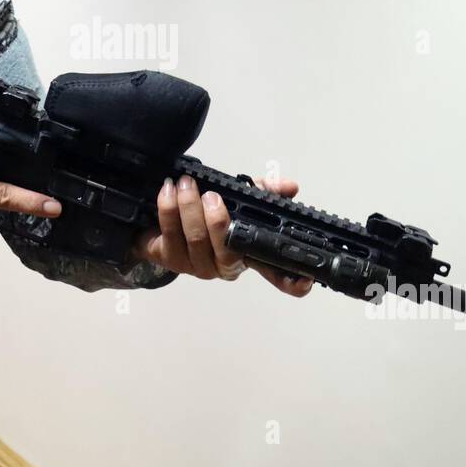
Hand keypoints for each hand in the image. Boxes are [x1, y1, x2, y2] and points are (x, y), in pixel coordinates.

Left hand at [133, 174, 312, 297]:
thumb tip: (290, 186)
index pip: (275, 274)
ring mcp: (198, 266)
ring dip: (189, 208)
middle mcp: (226, 266)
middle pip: (226, 252)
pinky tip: (168, 191)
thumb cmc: (207, 209)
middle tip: (211, 196)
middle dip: (217, 221)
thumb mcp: (239, 196)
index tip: (305, 279)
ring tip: (186, 184)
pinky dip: (168, 209)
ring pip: (196, 240)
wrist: (160, 218)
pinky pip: (171, 234)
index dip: (292, 282)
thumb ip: (265, 190)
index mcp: (248, 253)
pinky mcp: (171, 259)